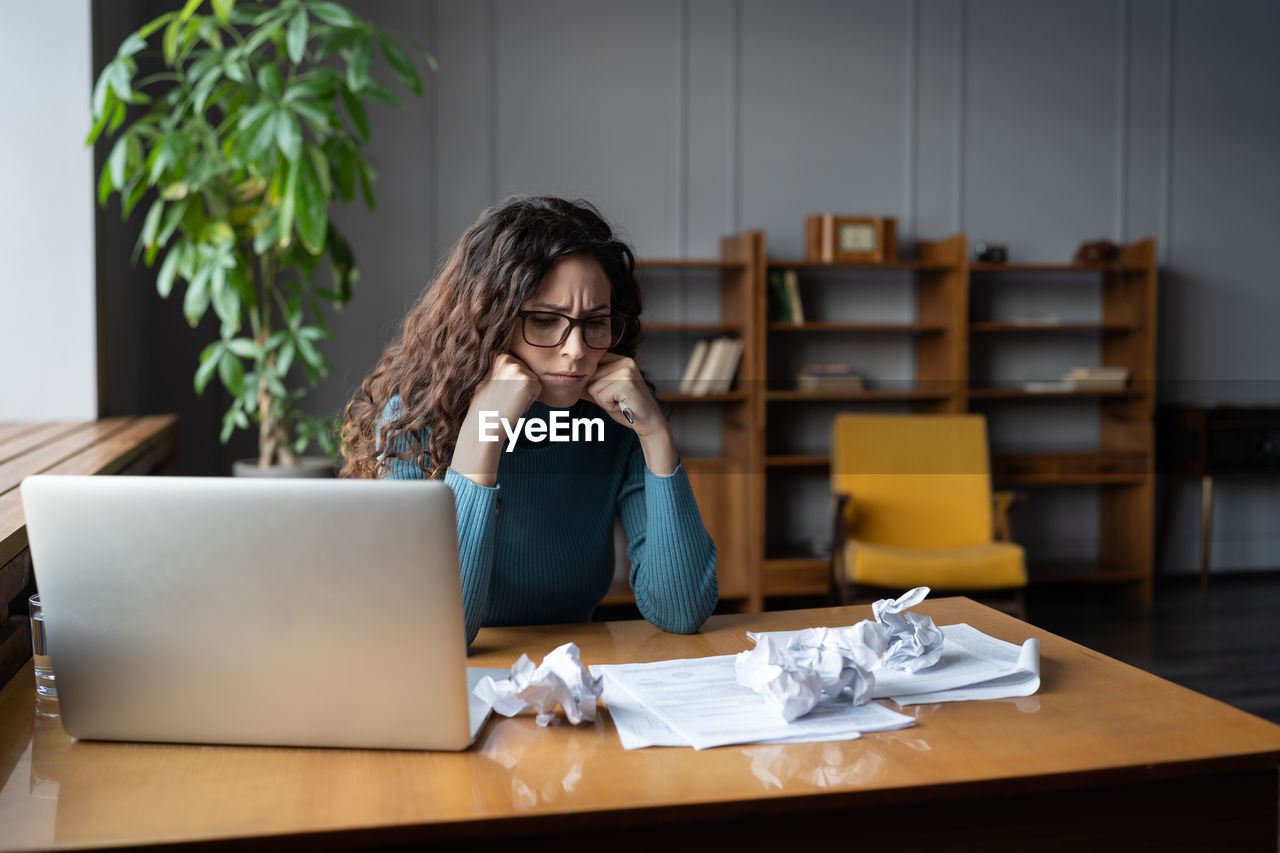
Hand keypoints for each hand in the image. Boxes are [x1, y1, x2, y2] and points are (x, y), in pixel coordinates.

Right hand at [452, 354, 541, 486]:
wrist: (483, 425)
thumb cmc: (485, 408)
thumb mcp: (486, 380)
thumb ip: (498, 370)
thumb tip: (505, 363)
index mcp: (497, 355)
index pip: (519, 366)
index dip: (512, 383)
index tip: (500, 393)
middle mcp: (506, 358)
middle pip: (528, 371)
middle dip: (521, 387)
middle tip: (505, 399)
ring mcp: (516, 368)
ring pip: (534, 380)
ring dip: (526, 394)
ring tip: (509, 402)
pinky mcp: (527, 380)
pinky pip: (538, 389)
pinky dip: (531, 401)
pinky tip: (515, 405)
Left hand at [580, 354, 659, 431]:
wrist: (649, 423)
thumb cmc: (628, 409)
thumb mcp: (606, 394)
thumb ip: (592, 386)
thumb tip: (572, 382)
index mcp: (621, 360)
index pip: (593, 364)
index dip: (593, 381)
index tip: (609, 393)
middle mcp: (624, 361)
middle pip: (591, 376)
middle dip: (598, 393)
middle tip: (616, 400)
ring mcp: (626, 371)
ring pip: (594, 386)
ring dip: (603, 400)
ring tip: (619, 402)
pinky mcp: (626, 383)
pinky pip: (601, 395)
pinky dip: (608, 405)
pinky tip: (622, 405)